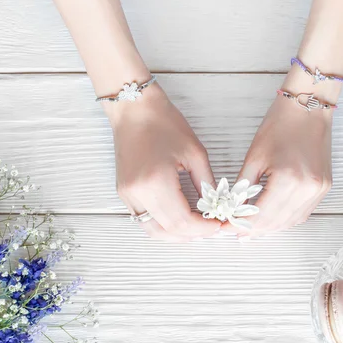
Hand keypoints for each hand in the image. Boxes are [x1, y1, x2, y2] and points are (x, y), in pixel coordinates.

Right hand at [109, 86, 220, 241]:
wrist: (133, 108)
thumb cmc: (164, 123)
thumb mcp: (195, 153)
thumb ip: (207, 184)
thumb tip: (216, 207)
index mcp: (156, 183)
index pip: (182, 222)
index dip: (203, 229)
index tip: (219, 225)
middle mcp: (137, 194)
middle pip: (168, 231)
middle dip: (193, 234)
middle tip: (211, 227)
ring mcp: (127, 195)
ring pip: (152, 231)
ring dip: (176, 234)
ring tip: (197, 226)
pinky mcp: (124, 193)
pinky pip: (143, 219)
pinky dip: (162, 224)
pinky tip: (179, 217)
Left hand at [223, 96, 332, 237]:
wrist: (308, 107)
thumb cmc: (280, 125)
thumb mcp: (254, 157)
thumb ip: (243, 188)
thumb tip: (232, 210)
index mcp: (288, 180)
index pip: (261, 216)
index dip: (241, 226)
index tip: (226, 228)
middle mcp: (307, 189)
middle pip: (275, 223)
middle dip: (253, 230)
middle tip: (234, 232)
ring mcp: (319, 190)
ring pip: (290, 222)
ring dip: (269, 228)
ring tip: (249, 228)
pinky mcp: (324, 188)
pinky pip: (302, 213)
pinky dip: (284, 219)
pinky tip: (270, 218)